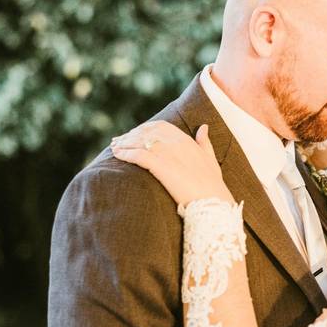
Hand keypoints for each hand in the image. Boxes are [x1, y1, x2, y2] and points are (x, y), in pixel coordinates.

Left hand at [110, 121, 232, 208]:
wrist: (212, 200)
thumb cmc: (212, 184)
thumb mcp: (210, 159)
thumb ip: (205, 142)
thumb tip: (203, 127)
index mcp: (186, 140)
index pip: (160, 126)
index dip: (145, 128)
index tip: (135, 133)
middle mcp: (175, 143)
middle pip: (146, 132)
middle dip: (130, 135)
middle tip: (118, 141)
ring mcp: (167, 153)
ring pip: (139, 142)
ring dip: (124, 143)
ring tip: (113, 147)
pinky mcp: (160, 166)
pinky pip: (138, 155)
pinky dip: (125, 153)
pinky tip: (117, 155)